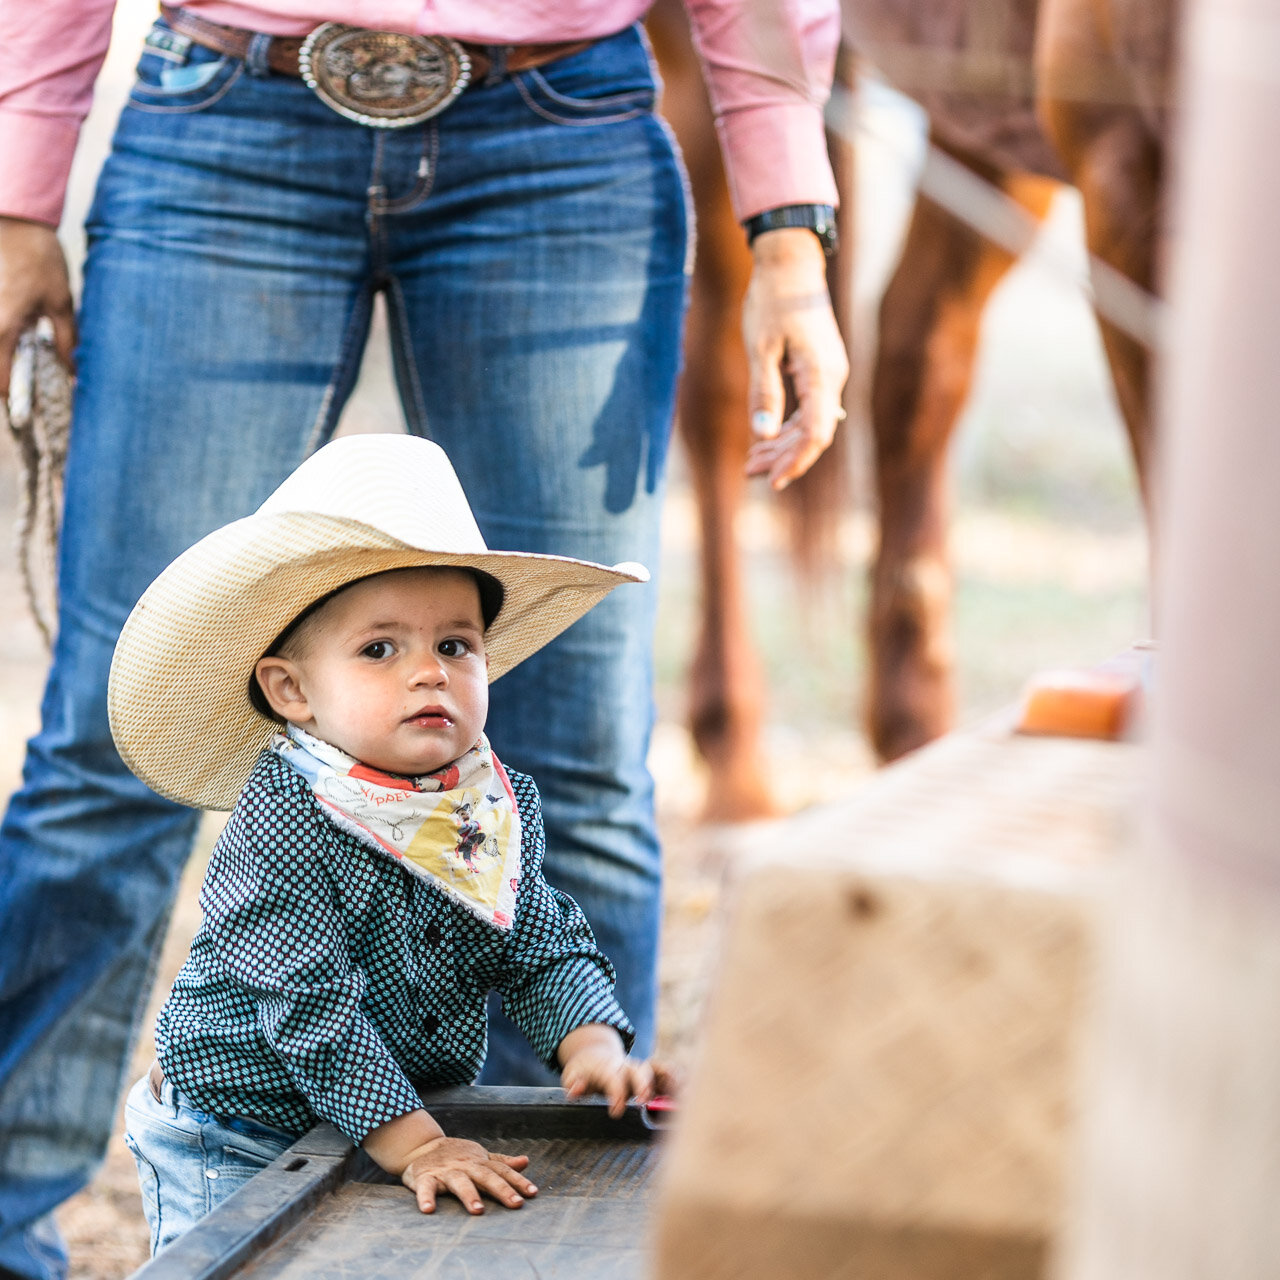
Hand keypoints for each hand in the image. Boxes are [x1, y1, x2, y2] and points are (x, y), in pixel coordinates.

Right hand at [0, 216, 75, 396]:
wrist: (17, 219)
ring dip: (2, 360)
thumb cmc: (40, 259)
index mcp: (3, 328)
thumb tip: (74, 373)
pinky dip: (0, 342)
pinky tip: (13, 340)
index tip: (27, 409)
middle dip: (4, 381)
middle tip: (22, 390)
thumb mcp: (63, 303)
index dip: (12, 399)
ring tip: (19, 362)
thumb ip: (67, 341)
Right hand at [399, 1135, 536, 1214]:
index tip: (533, 1193)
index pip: (502, 1171)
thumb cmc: (457, 1157)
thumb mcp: (480, 1158)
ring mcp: (446, 1172)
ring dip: (469, 1195)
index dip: (518, 1181)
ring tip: (478, 1211)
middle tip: (516, 1203)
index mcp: (479, 1163)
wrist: (422, 1147)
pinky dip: (426, 1198)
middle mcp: (465, 1166)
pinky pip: (425, 1188)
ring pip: (459, 1182)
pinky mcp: (424, 1178)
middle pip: (486, 1177)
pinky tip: (428, 1210)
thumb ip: (501, 1162)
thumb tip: (526, 1161)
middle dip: (502, 1190)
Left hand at [558, 1024, 678, 1118]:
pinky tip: (687, 1092)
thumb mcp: (573, 1076)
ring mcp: (639, 1070)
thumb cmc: (584, 1072)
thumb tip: (574, 1089)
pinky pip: (665, 1074)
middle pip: (638, 1071)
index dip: (615, 1094)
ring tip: (680, 1091)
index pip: (612, 1079)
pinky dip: (676, 1080)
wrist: (594, 1056)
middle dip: (643, 1084)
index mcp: (606, 1068)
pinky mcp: (648, 1076)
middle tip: (644, 1100)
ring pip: (655, 1069)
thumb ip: (574, 1083)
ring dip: (667, 1078)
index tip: (616, 1111)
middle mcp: (626, 1067)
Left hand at [741, 226, 848, 489]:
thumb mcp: (760, 348)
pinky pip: (807, 408)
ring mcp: (828, 374)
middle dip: (783, 458)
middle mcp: (832, 378)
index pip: (815, 434)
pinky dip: (786, 426)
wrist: (790, 264)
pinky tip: (766, 440)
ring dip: (782, 445)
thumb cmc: (772, 301)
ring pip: (809, 423)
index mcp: (821, 375)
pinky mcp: (819, 369)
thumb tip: (762, 435)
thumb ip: (763, 392)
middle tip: (750, 473)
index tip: (773, 481)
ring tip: (751, 463)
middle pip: (812, 434)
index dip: (795, 461)